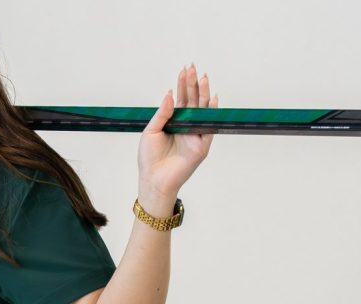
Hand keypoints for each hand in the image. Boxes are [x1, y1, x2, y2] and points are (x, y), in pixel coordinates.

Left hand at [138, 63, 218, 198]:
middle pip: (193, 101)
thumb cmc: (149, 158)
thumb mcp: (151, 131)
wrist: (153, 179)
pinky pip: (209, 127)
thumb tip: (169, 93)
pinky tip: (211, 99)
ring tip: (202, 78)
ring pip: (202, 110)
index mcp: (174, 122)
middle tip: (193, 68)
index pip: (182, 99)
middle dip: (193, 84)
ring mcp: (195, 135)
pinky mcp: (201, 146)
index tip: (184, 70)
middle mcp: (187, 126)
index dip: (183, 84)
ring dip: (203, 94)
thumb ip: (162, 113)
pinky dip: (211, 113)